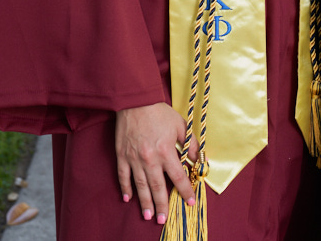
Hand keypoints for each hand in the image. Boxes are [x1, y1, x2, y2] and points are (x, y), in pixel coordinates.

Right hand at [114, 103, 199, 223]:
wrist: (135, 101)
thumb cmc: (159, 112)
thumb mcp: (180, 125)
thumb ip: (189, 144)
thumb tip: (198, 159)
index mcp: (166, 151)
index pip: (178, 176)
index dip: (185, 190)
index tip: (189, 201)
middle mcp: (150, 158)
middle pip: (157, 187)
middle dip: (161, 204)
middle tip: (163, 220)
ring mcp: (134, 158)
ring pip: (140, 185)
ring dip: (144, 202)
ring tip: (148, 216)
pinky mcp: (122, 155)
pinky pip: (123, 176)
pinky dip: (126, 188)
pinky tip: (128, 198)